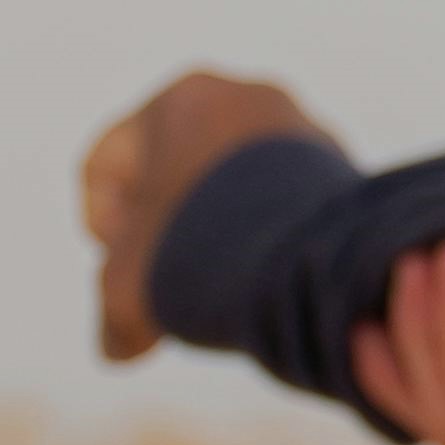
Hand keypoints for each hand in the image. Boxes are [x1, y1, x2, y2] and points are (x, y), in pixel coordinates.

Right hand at [81, 71, 341, 362]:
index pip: (106, 165)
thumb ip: (114, 314)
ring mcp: (299, 126)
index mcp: (178, 99)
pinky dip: (266, 234)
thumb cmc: (204, 252)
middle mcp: (242, 95)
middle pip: (171, 172)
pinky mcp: (339, 161)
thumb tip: (118, 349)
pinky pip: (282, 200)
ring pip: (229, 187)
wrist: (315, 257)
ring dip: (216, 234)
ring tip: (225, 283)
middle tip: (174, 280)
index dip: (104, 227)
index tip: (129, 265)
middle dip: (166, 231)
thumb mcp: (132, 288)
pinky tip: (268, 277)